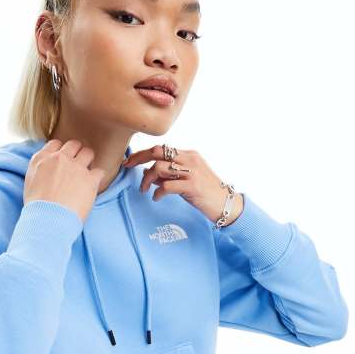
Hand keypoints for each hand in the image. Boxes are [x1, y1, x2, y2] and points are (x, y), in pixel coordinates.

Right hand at [24, 139, 104, 222]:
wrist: (48, 220)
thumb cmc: (37, 208)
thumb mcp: (29, 183)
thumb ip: (39, 171)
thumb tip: (46, 172)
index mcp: (42, 159)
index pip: (55, 144)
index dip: (61, 151)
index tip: (63, 160)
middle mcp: (59, 158)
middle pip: (73, 145)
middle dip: (76, 153)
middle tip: (77, 165)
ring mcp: (76, 167)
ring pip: (88, 153)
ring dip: (88, 161)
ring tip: (87, 173)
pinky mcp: (90, 179)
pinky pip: (99, 171)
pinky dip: (97, 178)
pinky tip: (94, 185)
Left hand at [124, 145, 243, 225]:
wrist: (226, 205)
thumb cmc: (205, 194)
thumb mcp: (185, 181)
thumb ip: (168, 176)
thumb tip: (148, 174)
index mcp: (189, 155)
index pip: (161, 148)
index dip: (142, 153)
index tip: (129, 161)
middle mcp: (190, 159)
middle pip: (158, 151)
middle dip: (139, 158)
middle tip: (128, 167)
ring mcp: (192, 171)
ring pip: (160, 167)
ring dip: (147, 179)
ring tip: (145, 190)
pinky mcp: (193, 186)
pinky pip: (167, 186)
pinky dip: (157, 192)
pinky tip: (156, 198)